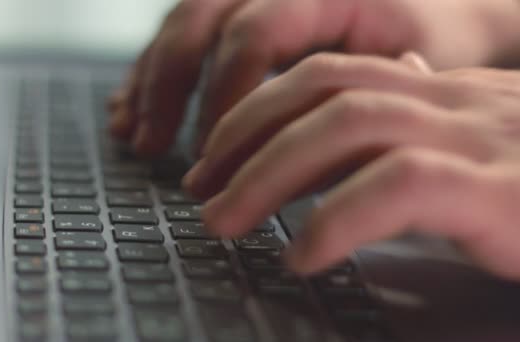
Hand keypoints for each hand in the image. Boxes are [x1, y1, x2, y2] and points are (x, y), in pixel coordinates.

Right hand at [109, 0, 519, 154]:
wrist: (443, 7)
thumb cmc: (436, 36)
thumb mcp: (411, 66)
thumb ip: (349, 101)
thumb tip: (285, 156)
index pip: (255, 32)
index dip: (224, 95)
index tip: (210, 152)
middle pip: (200, 18)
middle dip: (167, 88)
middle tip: (150, 146)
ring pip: (182, 22)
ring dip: (150, 81)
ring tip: (131, 132)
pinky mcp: (242, 4)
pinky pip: (185, 28)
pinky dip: (156, 71)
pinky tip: (133, 104)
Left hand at [185, 52, 519, 280]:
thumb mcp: (478, 155)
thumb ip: (418, 140)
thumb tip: (354, 143)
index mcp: (442, 94)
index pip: (329, 74)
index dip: (258, 110)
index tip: (215, 158)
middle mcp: (455, 103)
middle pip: (322, 91)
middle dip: (243, 138)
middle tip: (200, 192)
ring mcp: (482, 140)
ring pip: (347, 126)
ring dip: (268, 175)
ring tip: (224, 222)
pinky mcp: (505, 191)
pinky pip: (399, 187)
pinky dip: (336, 219)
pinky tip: (302, 255)